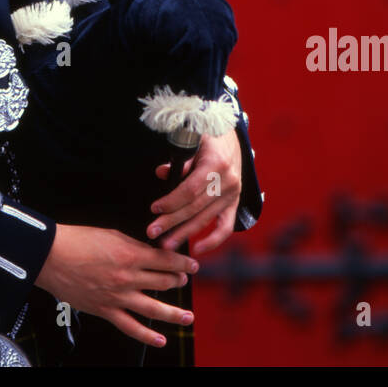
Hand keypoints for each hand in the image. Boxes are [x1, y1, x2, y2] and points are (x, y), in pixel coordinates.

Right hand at [34, 223, 198, 347]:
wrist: (52, 256)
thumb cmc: (78, 241)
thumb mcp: (112, 234)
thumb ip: (134, 245)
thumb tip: (150, 252)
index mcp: (131, 255)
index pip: (166, 260)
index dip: (183, 263)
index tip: (192, 265)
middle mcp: (128, 278)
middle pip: (163, 282)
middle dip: (178, 282)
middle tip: (184, 282)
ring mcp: (118, 297)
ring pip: (154, 308)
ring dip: (174, 314)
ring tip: (188, 317)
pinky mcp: (106, 310)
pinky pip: (130, 327)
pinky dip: (147, 336)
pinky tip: (161, 340)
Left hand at [147, 130, 241, 255]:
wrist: (230, 136)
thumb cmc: (207, 138)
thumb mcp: (192, 141)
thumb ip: (180, 160)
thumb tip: (162, 173)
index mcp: (216, 164)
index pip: (190, 190)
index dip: (171, 202)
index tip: (155, 209)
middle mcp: (227, 182)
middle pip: (195, 208)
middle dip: (172, 222)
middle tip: (153, 232)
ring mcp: (233, 194)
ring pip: (206, 219)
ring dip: (185, 234)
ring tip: (167, 244)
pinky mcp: (234, 203)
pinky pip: (225, 227)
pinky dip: (213, 240)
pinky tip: (198, 249)